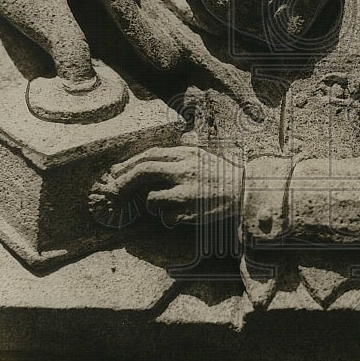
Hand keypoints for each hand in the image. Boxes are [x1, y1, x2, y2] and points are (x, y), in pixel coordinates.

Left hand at [89, 146, 242, 226]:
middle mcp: (184, 170)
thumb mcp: (204, 155)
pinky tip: (176, 215)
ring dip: (149, 202)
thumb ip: (187, 148)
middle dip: (124, 180)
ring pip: (152, 197)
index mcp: (186, 154)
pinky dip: (166, 217)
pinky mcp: (191, 211)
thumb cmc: (223, 175)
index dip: (128, 163)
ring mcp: (187, 192)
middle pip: (144, 171)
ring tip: (157, 204)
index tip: (116, 172)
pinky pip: (167, 216)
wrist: (246, 193)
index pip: (149, 155)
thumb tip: (171, 143)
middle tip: (114, 189)